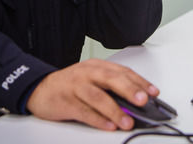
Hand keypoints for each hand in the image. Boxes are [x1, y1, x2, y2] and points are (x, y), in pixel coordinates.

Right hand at [25, 59, 159, 130]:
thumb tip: (136, 103)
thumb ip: (111, 88)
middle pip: (111, 79)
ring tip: (127, 122)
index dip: (139, 82)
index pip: (122, 72)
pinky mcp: (65, 102)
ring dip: (115, 110)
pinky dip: (98, 120)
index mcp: (97, 66)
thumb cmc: (70, 85)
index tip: (153, 92)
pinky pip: (83, 112)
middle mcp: (87, 73)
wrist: (39, 88)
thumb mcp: (92, 80)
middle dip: (129, 90)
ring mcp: (75, 87)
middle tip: (143, 100)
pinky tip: (108, 126)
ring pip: (98, 97)